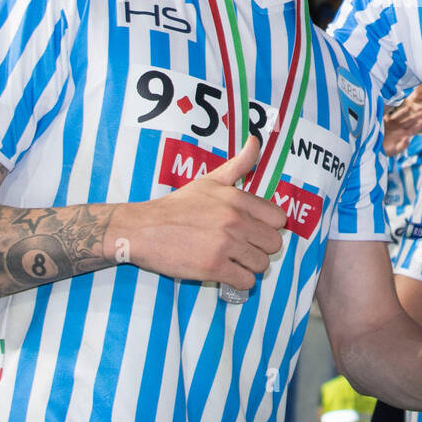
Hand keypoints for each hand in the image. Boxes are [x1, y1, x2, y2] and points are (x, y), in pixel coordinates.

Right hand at [109, 137, 285, 286]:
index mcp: (237, 198)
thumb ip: (239, 164)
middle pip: (274, 244)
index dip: (268, 226)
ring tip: (234, 261)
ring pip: (261, 264)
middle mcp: (235, 220)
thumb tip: (256, 140)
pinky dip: (238, 281)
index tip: (254, 230)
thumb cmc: (177, 206)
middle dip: (261, 248)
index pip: (278, 218)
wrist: (143, 229)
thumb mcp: (209, 181)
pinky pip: (245, 282)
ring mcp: (225, 244)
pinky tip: (226, 273)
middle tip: (244, 248)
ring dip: (250, 266)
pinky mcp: (213, 267)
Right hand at [383, 103, 421, 156]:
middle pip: (410, 121)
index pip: (414, 129)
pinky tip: (395, 108)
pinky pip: (391, 115)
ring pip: (401, 116)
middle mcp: (399, 128)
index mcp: (403, 135)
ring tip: (412, 107)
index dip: (420, 125)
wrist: (372, 147)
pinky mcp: (385, 121)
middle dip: (417, 116)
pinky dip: (393, 112)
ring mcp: (392, 124)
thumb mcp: (393, 150)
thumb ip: (402, 146)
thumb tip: (408, 140)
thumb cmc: (384, 150)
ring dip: (406, 112)